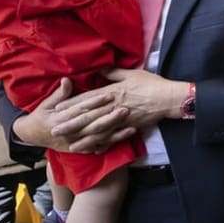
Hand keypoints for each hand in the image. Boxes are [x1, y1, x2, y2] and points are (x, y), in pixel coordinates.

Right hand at [12, 77, 133, 152]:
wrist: (31, 135)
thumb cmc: (41, 115)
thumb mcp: (46, 103)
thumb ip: (60, 93)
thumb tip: (67, 80)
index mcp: (61, 118)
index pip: (81, 109)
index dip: (96, 102)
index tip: (110, 94)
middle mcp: (69, 132)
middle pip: (92, 125)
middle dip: (110, 118)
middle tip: (126, 109)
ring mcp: (75, 143)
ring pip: (98, 138)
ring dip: (115, 133)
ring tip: (132, 126)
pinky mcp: (79, 150)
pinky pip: (97, 148)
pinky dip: (111, 144)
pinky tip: (124, 139)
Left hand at [51, 69, 183, 151]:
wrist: (168, 98)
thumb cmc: (151, 84)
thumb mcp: (132, 73)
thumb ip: (113, 73)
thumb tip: (99, 71)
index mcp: (112, 92)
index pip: (87, 99)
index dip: (71, 104)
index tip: (57, 109)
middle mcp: (113, 106)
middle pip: (88, 117)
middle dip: (70, 124)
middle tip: (55, 130)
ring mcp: (120, 119)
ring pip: (98, 131)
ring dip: (83, 138)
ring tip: (70, 145)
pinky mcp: (129, 128)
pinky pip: (113, 138)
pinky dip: (103, 145)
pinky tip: (93, 151)